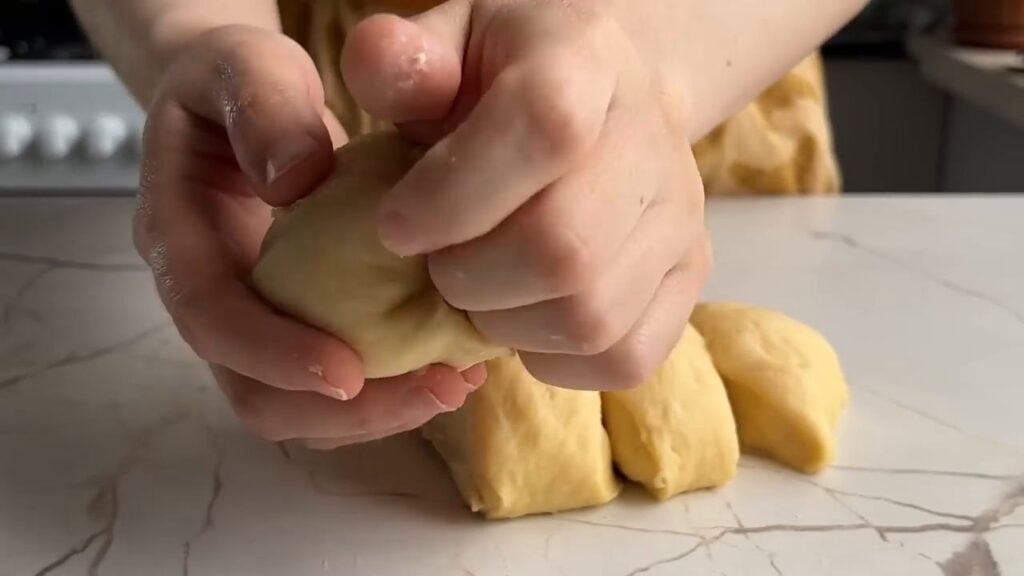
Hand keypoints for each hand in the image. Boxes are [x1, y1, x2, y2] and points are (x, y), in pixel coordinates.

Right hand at [135, 25, 478, 447]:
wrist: (246, 104)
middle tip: (437, 388)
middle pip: (254, 393)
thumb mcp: (247, 66)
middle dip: (342, 411)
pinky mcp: (296, 327)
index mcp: (179, 236)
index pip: (211, 318)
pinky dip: (390, 390)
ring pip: (297, 406)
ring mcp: (253, 319)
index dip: (273, 355)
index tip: (348, 372)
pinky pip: (333, 386)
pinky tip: (452, 364)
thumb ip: (265, 108)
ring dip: (377, 412)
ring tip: (457, 382)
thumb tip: (295, 181)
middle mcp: (211, 295)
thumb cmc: (242, 82)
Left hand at [342, 0, 710, 389]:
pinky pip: (624, 358)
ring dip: (506, 326)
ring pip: (591, 317)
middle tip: (436, 264)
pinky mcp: (690, 276)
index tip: (396, 226)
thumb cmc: (506, 74)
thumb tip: (376, 63)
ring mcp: (680, 216)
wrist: (604, 91)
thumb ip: (402, 59)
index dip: (455, 195)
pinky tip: (524, 318)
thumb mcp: (447, 42)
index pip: (545, 128)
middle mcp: (653, 138)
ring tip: (479, 288)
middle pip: (565, 249)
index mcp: (588, 58)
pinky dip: (556, 360)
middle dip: (469, 278)